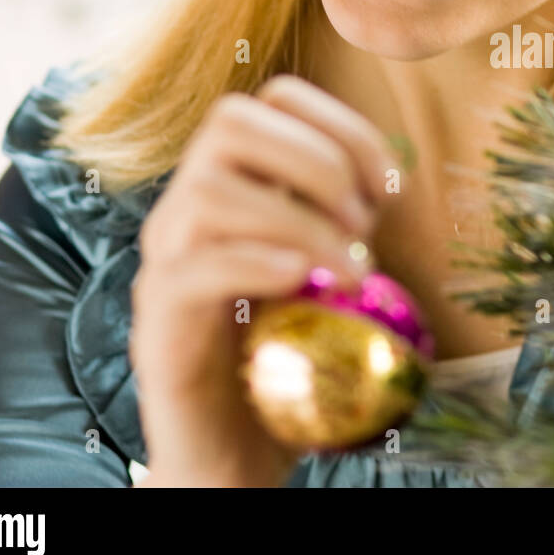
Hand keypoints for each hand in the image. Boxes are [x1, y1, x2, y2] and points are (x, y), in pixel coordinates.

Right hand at [130, 74, 396, 485]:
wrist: (231, 457)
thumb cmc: (288, 361)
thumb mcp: (328, 277)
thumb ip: (346, 225)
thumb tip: (395, 178)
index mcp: (233, 188)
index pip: (272, 98)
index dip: (341, 124)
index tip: (392, 186)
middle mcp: (188, 212)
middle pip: (229, 120)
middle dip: (315, 159)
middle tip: (364, 225)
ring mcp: (164, 266)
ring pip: (207, 190)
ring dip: (296, 219)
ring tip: (349, 269)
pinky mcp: (158, 329)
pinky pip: (188, 271)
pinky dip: (256, 263)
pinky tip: (304, 284)